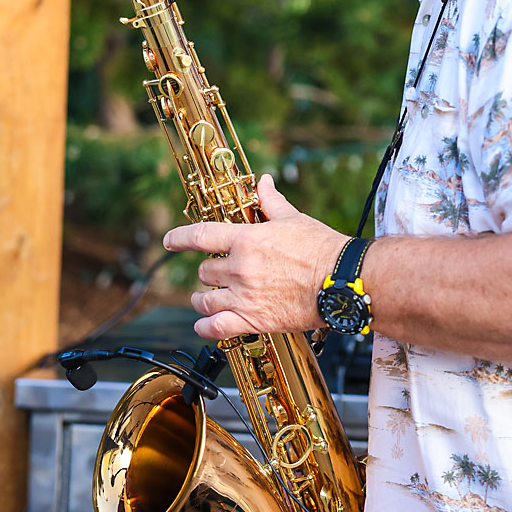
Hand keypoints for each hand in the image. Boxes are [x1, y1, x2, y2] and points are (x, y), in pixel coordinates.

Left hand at [163, 174, 345, 340]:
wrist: (342, 281)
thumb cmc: (322, 248)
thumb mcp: (293, 218)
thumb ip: (271, 202)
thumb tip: (263, 182)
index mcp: (247, 239)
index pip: (200, 235)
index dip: (179, 237)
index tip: (169, 240)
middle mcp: (241, 267)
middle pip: (204, 270)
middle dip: (208, 270)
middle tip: (216, 272)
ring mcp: (245, 295)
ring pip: (205, 299)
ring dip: (202, 298)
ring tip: (203, 299)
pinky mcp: (255, 319)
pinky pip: (217, 328)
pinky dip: (205, 328)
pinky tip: (203, 325)